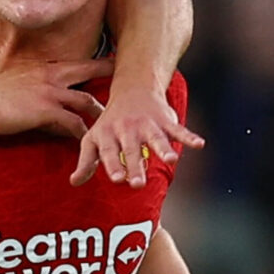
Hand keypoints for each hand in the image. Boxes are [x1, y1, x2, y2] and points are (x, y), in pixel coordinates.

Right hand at [0, 59, 112, 138]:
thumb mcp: (19, 84)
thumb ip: (39, 91)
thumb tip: (52, 110)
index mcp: (45, 68)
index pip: (78, 62)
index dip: (98, 61)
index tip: (114, 60)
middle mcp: (51, 76)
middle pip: (90, 71)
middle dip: (111, 75)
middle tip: (131, 81)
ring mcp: (50, 93)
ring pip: (87, 101)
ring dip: (101, 114)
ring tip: (113, 125)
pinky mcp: (45, 111)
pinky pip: (72, 124)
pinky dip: (83, 134)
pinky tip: (88, 143)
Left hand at [70, 77, 203, 185]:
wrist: (133, 89)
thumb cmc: (110, 121)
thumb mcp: (93, 139)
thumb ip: (86, 162)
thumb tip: (74, 182)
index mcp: (107, 135)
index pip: (109, 152)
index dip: (112, 165)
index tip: (117, 179)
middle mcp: (126, 129)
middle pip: (131, 150)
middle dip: (135, 166)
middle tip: (138, 183)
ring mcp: (146, 124)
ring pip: (155, 138)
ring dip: (163, 149)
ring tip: (172, 161)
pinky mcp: (164, 120)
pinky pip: (178, 129)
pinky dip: (188, 136)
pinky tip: (199, 144)